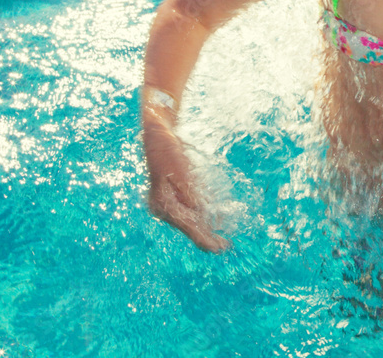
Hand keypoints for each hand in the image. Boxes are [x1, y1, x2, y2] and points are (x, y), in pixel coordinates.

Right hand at [146, 133, 231, 252]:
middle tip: (225, 247)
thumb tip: (203, 215)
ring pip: (189, 219)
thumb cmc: (168, 152)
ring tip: (220, 240)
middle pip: (188, 226)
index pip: (187, 227)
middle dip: (206, 237)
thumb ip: (191, 195)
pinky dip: (200, 216)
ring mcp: (167, 201)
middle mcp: (163, 207)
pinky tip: (212, 222)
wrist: (158, 134)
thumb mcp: (181, 174)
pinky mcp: (173, 194)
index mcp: (163, 204)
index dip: (204, 238)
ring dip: (205, 228)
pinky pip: (188, 209)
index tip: (218, 247)